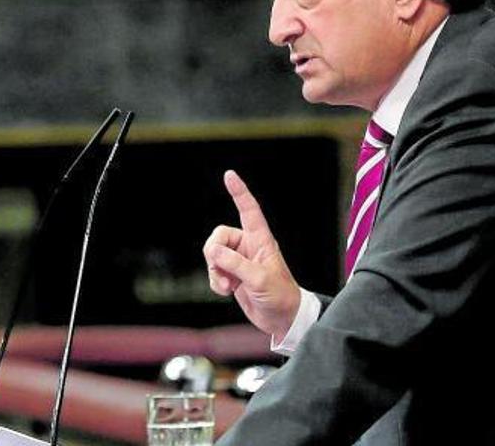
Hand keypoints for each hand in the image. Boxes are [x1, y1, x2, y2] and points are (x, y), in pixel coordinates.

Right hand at [203, 170, 300, 341]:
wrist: (282, 319)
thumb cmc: (280, 296)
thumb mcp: (259, 279)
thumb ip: (235, 263)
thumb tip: (213, 251)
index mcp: (261, 240)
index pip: (249, 210)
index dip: (239, 192)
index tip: (229, 175)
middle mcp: (248, 247)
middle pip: (218, 237)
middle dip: (214, 255)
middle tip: (223, 273)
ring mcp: (239, 261)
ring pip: (212, 255)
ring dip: (214, 272)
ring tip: (228, 287)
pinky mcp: (232, 275)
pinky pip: (213, 271)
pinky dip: (215, 282)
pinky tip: (227, 292)